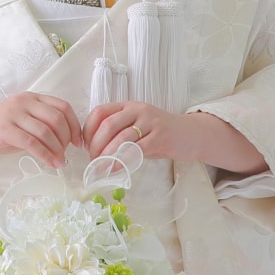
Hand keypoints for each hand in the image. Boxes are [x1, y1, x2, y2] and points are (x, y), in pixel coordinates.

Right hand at [0, 92, 82, 168]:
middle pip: (57, 118)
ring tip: (60, 162)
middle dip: (67, 138)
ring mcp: (13, 114)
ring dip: (57, 149)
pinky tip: (51, 163)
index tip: (78, 141)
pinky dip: (45, 155)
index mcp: (31, 98)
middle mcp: (24, 102)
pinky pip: (32, 143)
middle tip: (68, 153)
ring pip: (46, 131)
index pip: (62, 106)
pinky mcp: (5, 129)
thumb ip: (41, 125)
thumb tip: (66, 140)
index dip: (74, 125)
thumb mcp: (22, 122)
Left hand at [82, 102, 267, 173]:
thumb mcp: (138, 126)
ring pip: (120, 137)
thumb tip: (93, 149)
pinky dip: (121, 160)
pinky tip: (115, 169)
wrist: (192, 134)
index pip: (100, 112)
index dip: (88, 129)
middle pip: (107, 125)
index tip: (83, 145)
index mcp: (128, 105)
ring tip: (99, 168)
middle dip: (95, 145)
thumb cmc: (159, 133)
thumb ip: (118, 131)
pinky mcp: (160, 138)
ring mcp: (150, 123)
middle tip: (92, 160)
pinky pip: (136, 149)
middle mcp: (138, 110)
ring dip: (106, 155)